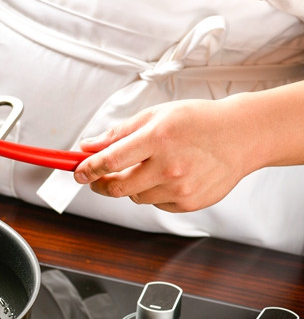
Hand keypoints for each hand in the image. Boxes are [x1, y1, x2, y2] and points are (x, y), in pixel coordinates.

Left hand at [72, 98, 256, 212]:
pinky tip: (170, 175)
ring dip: (131, 185)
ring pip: (134, 196)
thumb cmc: (197, 122)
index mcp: (157, 138)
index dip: (88, 169)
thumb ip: (118, 133)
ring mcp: (180, 187)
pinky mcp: (189, 202)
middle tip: (97, 177)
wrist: (241, 136)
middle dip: (101, 184)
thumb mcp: (155, 116)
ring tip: (149, 167)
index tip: (77, 173)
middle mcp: (168, 166)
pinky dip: (153, 192)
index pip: (110, 160)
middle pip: (117, 187)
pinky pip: (155, 203)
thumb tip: (88, 147)